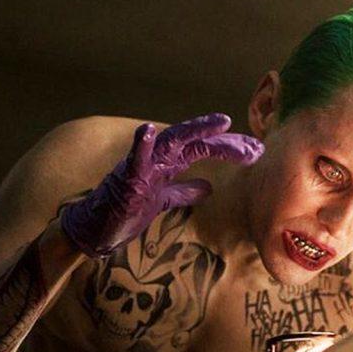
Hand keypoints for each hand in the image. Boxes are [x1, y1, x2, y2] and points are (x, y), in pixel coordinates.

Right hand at [61, 113, 263, 256]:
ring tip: (221, 122)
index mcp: (166, 163)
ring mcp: (142, 166)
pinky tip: (146, 130)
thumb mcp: (163, 201)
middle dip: (225, 142)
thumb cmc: (127, 212)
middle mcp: (156, 159)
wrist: (97, 229)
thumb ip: (184, 191)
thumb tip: (208, 187)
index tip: (254, 151)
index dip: (228, 148)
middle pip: (195, 141)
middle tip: (254, 148)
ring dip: (196, 130)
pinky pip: (133, 159)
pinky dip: (140, 144)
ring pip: (172, 141)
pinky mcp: (126, 180)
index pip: (202, 148)